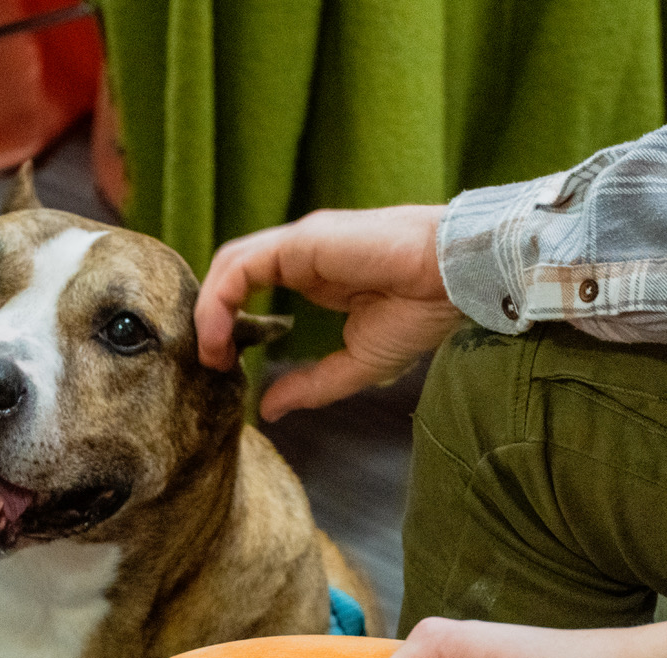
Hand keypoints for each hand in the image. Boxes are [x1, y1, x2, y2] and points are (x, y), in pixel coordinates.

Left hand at [194, 206, 461, 421]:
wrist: (457, 280)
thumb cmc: (422, 312)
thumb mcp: (357, 365)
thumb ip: (311, 385)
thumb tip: (269, 409)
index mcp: (316, 271)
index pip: (251, 284)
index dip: (228, 320)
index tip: (226, 362)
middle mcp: (301, 251)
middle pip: (232, 272)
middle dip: (211, 316)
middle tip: (212, 362)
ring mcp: (300, 242)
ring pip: (230, 264)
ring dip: (209, 310)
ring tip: (211, 352)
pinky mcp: (302, 240)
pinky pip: (242, 264)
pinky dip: (221, 299)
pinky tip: (222, 335)